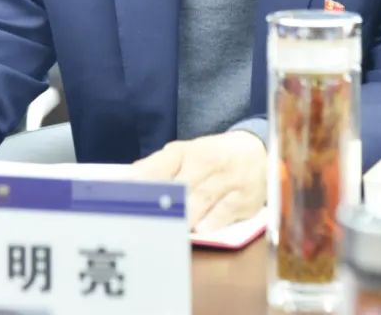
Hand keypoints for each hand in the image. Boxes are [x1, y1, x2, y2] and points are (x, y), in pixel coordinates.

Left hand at [131, 131, 265, 232]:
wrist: (257, 151)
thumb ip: (159, 166)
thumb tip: (129, 178)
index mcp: (188, 151)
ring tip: (166, 229)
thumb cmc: (213, 156)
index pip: (161, 165)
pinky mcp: (244, 198)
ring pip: (201, 199)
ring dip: (183, 215)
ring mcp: (228, 180)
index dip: (141, 182)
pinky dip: (212, 222)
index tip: (124, 197)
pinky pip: (225, 212)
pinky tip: (200, 229)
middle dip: (161, 202)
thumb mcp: (187, 153)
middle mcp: (208, 161)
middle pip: (180, 184)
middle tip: (141, 220)